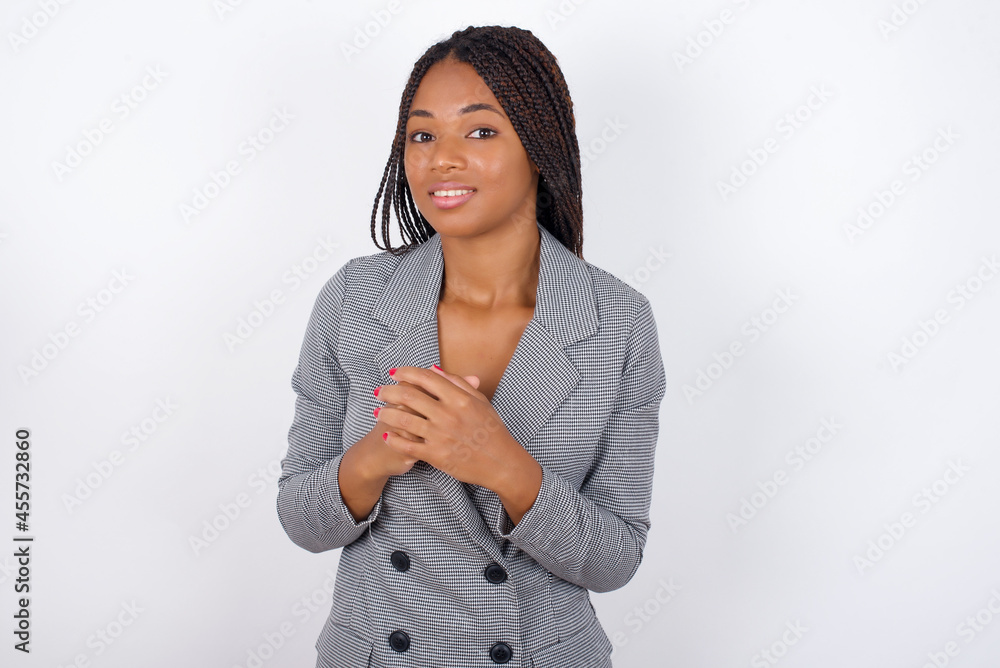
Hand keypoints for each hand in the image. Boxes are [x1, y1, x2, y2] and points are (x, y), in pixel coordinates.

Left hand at [374, 364, 526, 489]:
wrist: (501, 462)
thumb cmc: (492, 430)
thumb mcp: (480, 402)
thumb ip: (458, 383)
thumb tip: (434, 369)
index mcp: (458, 398)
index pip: (425, 378)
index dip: (405, 373)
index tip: (394, 373)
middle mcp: (447, 414)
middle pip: (409, 396)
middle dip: (388, 392)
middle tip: (379, 391)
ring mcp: (440, 435)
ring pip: (403, 420)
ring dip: (386, 414)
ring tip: (377, 412)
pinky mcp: (435, 455)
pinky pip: (407, 446)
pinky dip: (393, 440)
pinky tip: (386, 435)